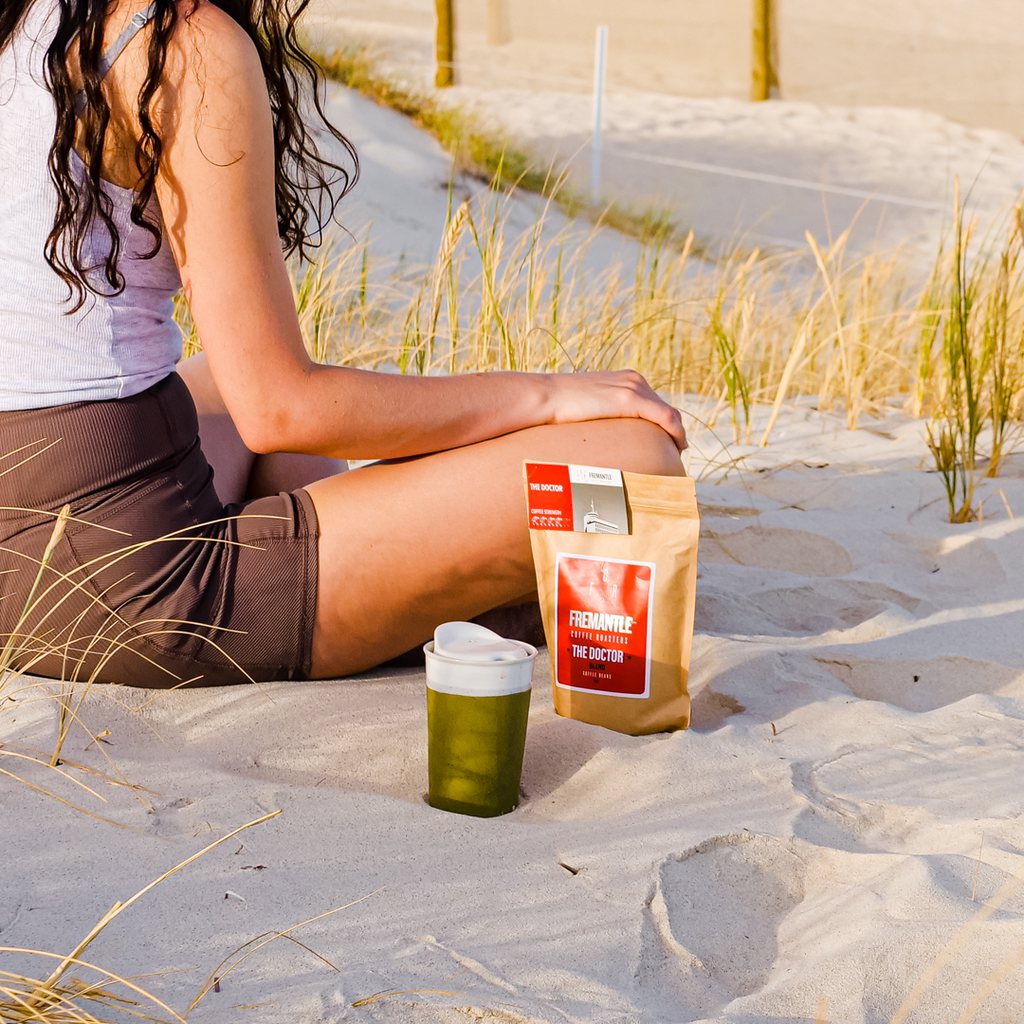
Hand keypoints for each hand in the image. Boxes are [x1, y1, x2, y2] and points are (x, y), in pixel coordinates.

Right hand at [541, 370, 687, 450]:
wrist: (545, 398)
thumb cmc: (559, 408)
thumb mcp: (588, 407)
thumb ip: (601, 414)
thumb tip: (600, 435)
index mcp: (626, 379)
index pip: (655, 403)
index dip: (666, 424)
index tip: (668, 442)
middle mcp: (634, 379)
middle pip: (665, 409)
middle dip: (673, 431)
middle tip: (674, 453)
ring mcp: (633, 387)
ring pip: (669, 414)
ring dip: (677, 434)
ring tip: (675, 454)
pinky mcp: (630, 399)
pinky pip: (665, 417)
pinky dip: (676, 433)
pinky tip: (677, 447)